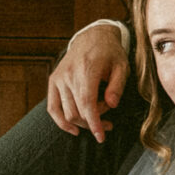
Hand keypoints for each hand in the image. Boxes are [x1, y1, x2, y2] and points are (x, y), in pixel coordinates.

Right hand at [47, 23, 129, 139]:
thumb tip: (112, 105)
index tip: (102, 136)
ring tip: (99, 118)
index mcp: (86, 69)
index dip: (94, 122)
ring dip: (83, 122)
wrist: (92, 37)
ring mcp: (58, 78)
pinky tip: (74, 129)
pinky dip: (61, 122)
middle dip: (94, 123)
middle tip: (109, 124)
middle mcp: (68, 74)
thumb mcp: (122, 66)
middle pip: (77, 111)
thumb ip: (117, 86)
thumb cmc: (110, 53)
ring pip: (66, 113)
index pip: (87, 103)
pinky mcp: (53, 81)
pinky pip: (52, 108)